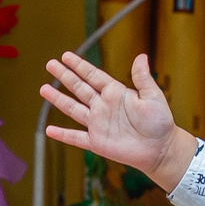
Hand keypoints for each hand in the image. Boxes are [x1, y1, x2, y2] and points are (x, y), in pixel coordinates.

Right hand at [42, 51, 194, 184]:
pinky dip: (63, 135)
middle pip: (79, 88)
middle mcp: (103, 106)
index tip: (66, 56)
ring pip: (73, 109)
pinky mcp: (97, 142)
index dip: (79, 66)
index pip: (93, 76)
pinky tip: (49, 130)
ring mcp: (98, 124)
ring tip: (44, 89)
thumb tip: (140, 56)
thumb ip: (143, 78)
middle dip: (64, 76)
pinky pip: (76, 138)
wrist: (160, 149)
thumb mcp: (153, 96)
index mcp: (115, 93)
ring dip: (58, 100)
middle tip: (50, 64)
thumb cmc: (160, 122)